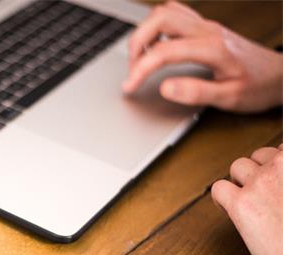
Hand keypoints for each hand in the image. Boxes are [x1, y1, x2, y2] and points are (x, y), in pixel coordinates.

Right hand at [122, 1, 282, 112]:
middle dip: (137, 43)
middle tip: (132, 68)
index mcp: (212, 48)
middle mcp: (207, 31)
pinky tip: (155, 45)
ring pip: (165, 12)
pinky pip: (175, 14)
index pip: (164, 51)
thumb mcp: (229, 97)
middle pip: (160, 19)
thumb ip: (196, 92)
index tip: (130, 86)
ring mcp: (206, 26)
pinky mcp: (205, 27)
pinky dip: (157, 27)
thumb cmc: (258, 87)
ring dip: (146, 32)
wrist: (279, 75)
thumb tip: (165, 87)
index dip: (141, 69)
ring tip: (140, 58)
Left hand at [212, 145, 282, 254]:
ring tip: (248, 200)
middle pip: (261, 155)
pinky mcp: (242, 204)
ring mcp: (262, 182)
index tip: (279, 180)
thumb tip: (279, 185)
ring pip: (238, 166)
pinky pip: (218, 188)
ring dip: (241, 181)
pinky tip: (230, 209)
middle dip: (260, 171)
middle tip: (265, 193)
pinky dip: (221, 198)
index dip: (279, 165)